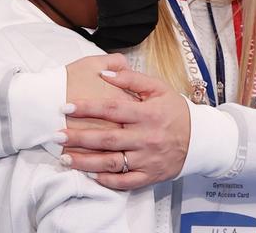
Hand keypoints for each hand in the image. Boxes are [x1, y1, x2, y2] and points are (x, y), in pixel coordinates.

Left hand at [62, 67, 189, 190]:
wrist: (199, 139)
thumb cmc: (174, 110)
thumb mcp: (158, 88)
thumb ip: (131, 80)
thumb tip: (104, 73)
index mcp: (147, 114)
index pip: (113, 109)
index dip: (88, 107)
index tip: (66, 106)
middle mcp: (146, 138)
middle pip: (107, 139)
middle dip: (79, 138)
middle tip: (56, 136)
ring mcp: (147, 159)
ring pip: (112, 163)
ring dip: (85, 162)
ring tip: (64, 158)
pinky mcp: (150, 175)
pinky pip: (125, 181)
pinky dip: (106, 180)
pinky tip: (89, 174)